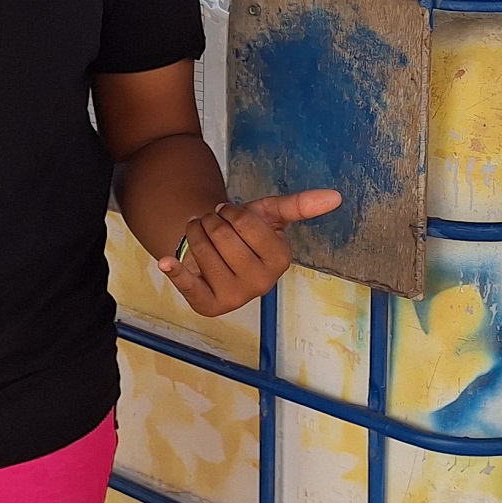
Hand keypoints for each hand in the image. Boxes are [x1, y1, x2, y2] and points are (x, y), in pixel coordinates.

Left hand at [157, 190, 339, 317]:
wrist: (216, 252)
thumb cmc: (244, 233)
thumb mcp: (270, 214)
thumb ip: (300, 205)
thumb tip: (335, 196)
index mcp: (281, 261)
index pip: (245, 223)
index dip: (231, 212)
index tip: (230, 214)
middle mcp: (262, 284)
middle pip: (222, 236)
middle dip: (210, 221)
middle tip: (212, 224)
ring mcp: (235, 297)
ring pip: (202, 251)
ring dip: (194, 233)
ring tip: (200, 234)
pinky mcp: (208, 306)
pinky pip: (187, 285)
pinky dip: (175, 271)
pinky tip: (166, 262)